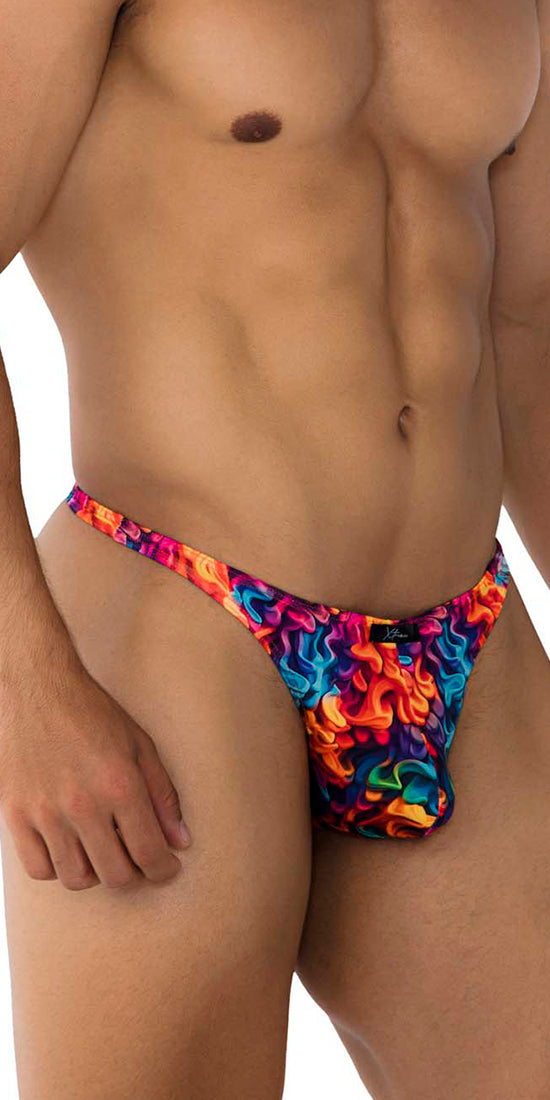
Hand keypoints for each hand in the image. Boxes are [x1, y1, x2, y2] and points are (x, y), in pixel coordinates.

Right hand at [0, 659, 189, 890]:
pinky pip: (39, 869)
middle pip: (116, 875)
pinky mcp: (15, 815)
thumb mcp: (140, 745)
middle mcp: (83, 804)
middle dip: (135, 875)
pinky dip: (57, 869)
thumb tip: (180, 841)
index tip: (166, 868)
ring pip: (77, 878)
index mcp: (120, 784)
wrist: (36, 688)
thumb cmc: (91, 713)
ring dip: (97, 874)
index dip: (164, 870)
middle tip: (137, 861)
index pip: (149, 853)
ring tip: (103, 853)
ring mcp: (45, 812)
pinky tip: (69, 848)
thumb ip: (163, 795)